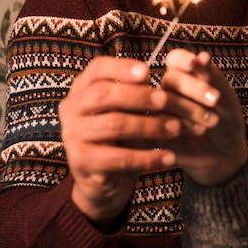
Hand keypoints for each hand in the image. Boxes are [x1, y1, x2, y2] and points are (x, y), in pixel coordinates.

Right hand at [59, 56, 217, 225]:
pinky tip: (169, 157)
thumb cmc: (121, 136)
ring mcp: (73, 136)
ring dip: (149, 126)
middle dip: (139, 96)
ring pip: (114, 125)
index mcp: (82, 89)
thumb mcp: (128, 110)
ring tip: (176, 128)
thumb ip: (139, 93)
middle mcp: (72, 109)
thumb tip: (170, 77)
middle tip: (167, 100)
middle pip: (103, 95)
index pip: (97, 69)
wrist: (104, 180)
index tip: (148, 72)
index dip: (122, 68)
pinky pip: (119, 158)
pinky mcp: (82, 163)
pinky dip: (148, 158)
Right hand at [158, 49, 247, 185]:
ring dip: (190, 108)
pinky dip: (181, 124)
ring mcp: (159, 110)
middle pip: (170, 78)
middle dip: (194, 88)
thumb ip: (212, 77)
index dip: (183, 60)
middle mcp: (168, 89)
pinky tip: (198, 130)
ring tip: (212, 121)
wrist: (225, 154)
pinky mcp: (154, 131)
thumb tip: (202, 55)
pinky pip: (159, 122)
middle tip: (215, 100)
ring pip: (163, 99)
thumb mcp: (224, 97)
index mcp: (185, 74)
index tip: (194, 64)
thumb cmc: (226, 120)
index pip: (175, 59)